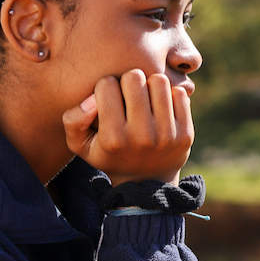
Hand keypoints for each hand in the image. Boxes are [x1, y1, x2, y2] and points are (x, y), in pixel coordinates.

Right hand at [62, 69, 193, 184]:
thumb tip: (91, 100)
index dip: (105, 88)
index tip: (109, 100)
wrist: (146, 183)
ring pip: (159, 81)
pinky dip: (170, 96)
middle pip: (134, 77)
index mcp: (112, 139)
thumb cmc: (109, 155)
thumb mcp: (81, 145)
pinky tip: (161, 108)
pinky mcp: (186, 133)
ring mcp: (166, 135)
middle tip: (128, 95)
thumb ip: (73, 120)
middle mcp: (140, 137)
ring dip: (150, 85)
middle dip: (128, 81)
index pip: (107, 85)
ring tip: (145, 99)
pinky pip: (180, 94)